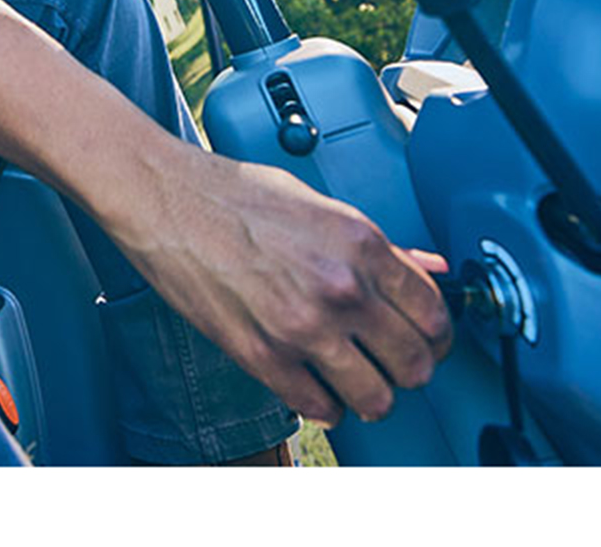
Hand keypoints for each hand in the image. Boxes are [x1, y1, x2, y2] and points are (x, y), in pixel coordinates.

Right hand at [108, 144, 452, 427]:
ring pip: (376, 398)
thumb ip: (378, 246)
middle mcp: (340, 288)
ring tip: (356, 380)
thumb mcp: (318, 204)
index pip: (434, 314)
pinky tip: (316, 384)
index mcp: (360, 244)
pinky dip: (324, 404)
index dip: (436, 334)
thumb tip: (428, 269)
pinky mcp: (262, 356)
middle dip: (408, 368)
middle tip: (391, 361)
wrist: (164, 199)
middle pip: (415, 364)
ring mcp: (302, 327)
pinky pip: (320, 408)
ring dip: (371, 395)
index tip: (426, 338)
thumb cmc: (232, 193)